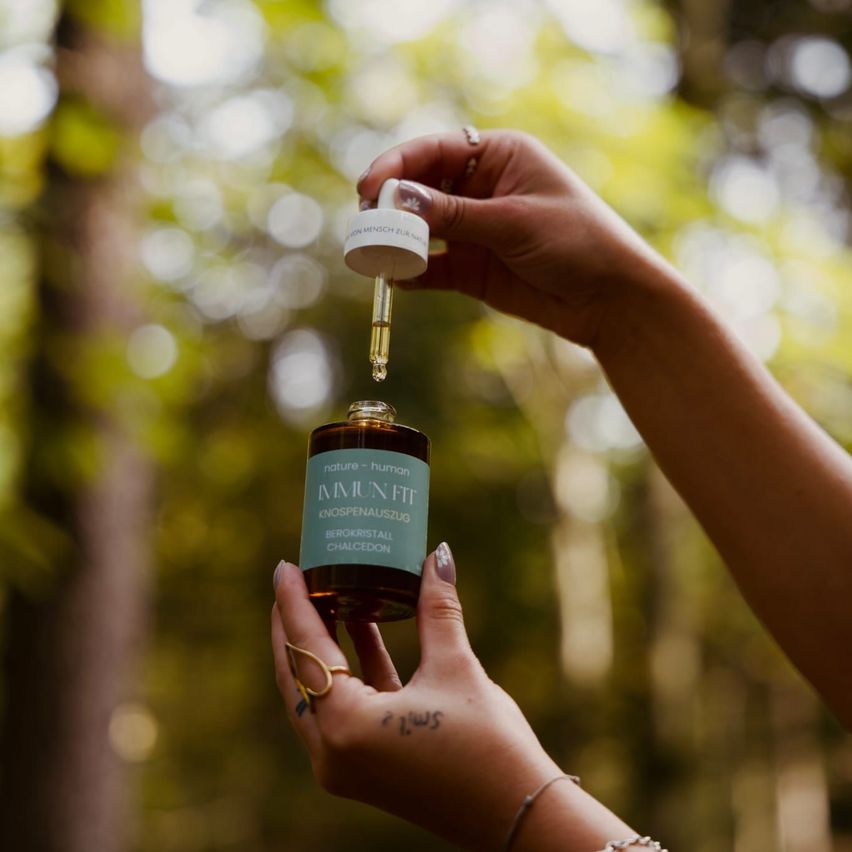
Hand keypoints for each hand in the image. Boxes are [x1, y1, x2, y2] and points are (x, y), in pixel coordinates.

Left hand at [271, 545, 563, 850]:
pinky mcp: (367, 766)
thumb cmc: (488, 746)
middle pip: (297, 674)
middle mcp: (334, 752)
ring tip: (327, 596)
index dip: (295, 602)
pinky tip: (362, 628)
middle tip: (297, 579)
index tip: (286, 566)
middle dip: (295, 624)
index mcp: (346, 728)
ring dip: (321, 646)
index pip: (306, 650)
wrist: (519, 815)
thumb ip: (437, 609)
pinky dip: (349, 670)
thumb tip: (438, 555)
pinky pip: (343, 708)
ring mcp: (347, 765)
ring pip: (317, 692)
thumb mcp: (456, 668)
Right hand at [357, 130, 672, 348]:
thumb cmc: (577, 242)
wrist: (609, 299)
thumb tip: (397, 200)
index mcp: (498, 156)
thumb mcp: (515, 222)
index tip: (370, 187)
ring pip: (421, 230)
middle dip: (391, 205)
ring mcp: (473, 231)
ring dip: (396, 240)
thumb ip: (455, 215)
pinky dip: (411, 273)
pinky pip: (430, 268)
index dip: (398, 166)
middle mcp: (481, 189)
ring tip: (373, 252)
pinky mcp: (471, 269)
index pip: (435, 152)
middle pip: (420, 189)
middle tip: (366, 222)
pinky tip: (395, 279)